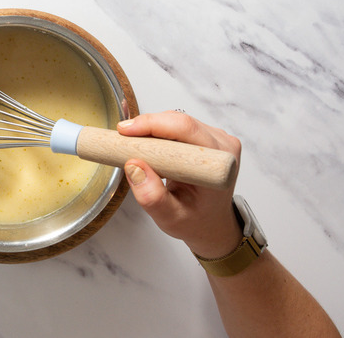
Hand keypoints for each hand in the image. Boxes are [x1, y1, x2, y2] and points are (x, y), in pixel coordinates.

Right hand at [119, 111, 242, 257]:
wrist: (210, 224)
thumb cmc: (194, 221)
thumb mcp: (170, 218)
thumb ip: (152, 197)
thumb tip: (133, 167)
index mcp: (218, 165)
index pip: (186, 130)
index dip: (153, 125)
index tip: (125, 132)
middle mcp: (222, 146)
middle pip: (178, 120)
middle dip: (146, 125)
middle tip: (121, 138)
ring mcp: (215, 138)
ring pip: (175, 120)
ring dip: (151, 129)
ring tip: (133, 146)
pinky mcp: (205, 136)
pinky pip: (176, 124)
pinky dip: (157, 131)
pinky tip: (146, 143)